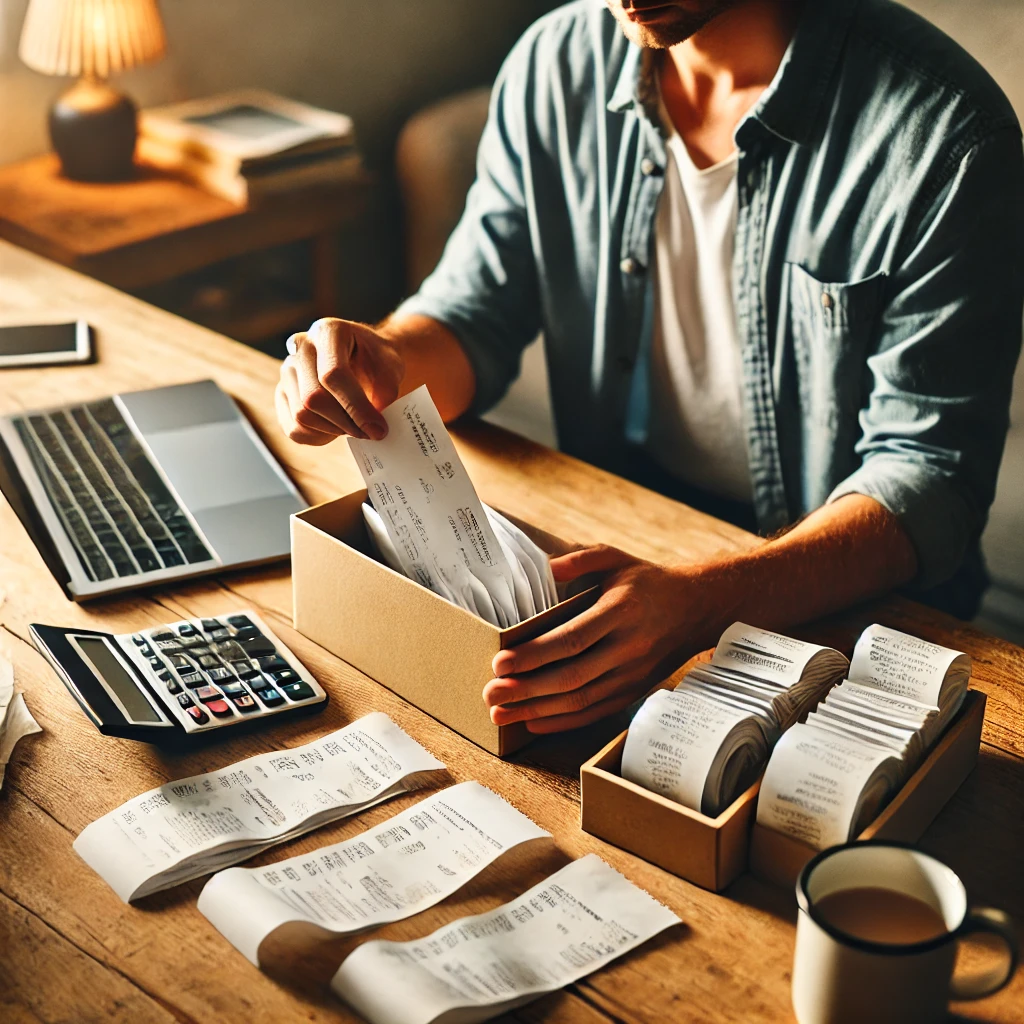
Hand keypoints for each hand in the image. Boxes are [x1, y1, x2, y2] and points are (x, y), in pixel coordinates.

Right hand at [275, 317, 403, 444]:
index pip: (333, 374)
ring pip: (301, 415)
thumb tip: (373, 428)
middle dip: (346, 423)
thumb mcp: (391, 368)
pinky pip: (293, 428)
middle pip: (313, 398)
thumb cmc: (376, 360)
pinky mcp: (281, 393)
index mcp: (328, 331)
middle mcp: (300, 346)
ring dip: (333, 431)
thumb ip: (385, 395)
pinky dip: (318, 437)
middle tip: (369, 432)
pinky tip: (336, 429)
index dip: (356, 408)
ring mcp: (287, 370)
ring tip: (354, 427)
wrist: (363, 357)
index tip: (378, 429)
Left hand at [483, 545, 707, 733]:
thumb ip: (581, 558)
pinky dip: (561, 722)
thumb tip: (546, 567)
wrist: (695, 609)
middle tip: (490, 693)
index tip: (500, 662)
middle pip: (571, 676)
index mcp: (620, 611)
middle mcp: (627, 648)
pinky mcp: (632, 692)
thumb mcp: (616, 557)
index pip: (572, 639)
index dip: (534, 654)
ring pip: (580, 700)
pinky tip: (532, 721)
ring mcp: (631, 675)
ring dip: (537, 710)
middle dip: (526, 689)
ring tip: (500, 713)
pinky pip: (594, 713)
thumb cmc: (647, 581)